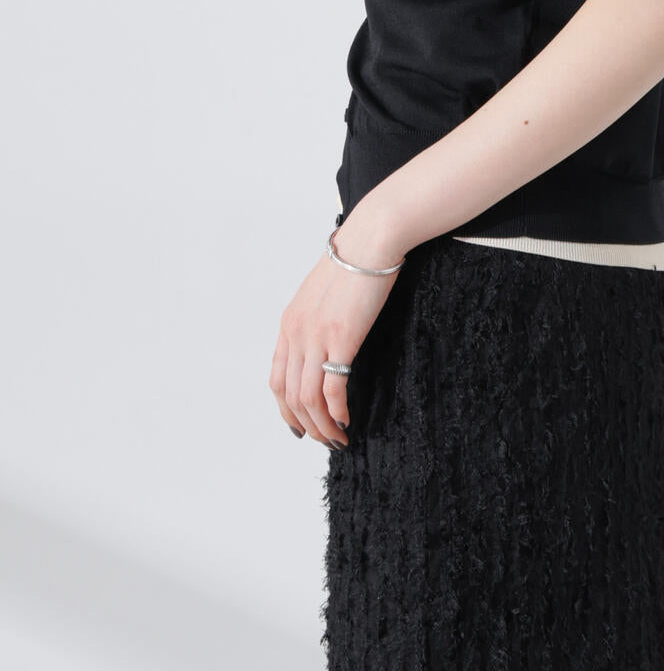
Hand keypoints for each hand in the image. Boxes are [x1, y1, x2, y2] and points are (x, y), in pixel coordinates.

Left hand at [268, 210, 403, 449]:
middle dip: (307, 426)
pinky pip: (332, 388)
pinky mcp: (340, 338)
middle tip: (326, 440)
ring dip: (322, 426)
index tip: (301, 427)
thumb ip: (318, 317)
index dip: (286, 410)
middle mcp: (296, 333)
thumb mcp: (324, 292)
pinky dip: (337, 411)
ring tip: (338, 438)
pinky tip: (347, 419)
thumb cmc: (356, 259)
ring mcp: (316, 336)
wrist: (371, 239)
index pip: (277, 379)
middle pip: (290, 396)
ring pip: (308, 399)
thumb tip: (328, 338)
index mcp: (289, 323)